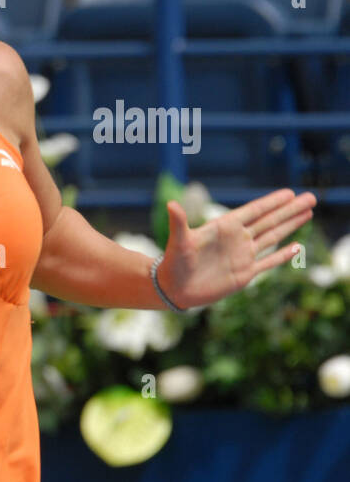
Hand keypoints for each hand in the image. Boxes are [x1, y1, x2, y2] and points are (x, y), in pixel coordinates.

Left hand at [159, 188, 316, 308]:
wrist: (174, 289)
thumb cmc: (173, 263)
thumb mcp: (178, 241)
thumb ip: (178, 222)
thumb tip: (170, 203)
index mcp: (224, 228)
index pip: (254, 211)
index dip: (272, 202)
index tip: (289, 192)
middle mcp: (237, 239)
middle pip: (269, 220)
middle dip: (290, 209)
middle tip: (311, 197)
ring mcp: (243, 256)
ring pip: (272, 237)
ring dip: (290, 225)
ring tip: (308, 213)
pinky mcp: (245, 273)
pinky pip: (268, 262)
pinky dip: (283, 255)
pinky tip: (297, 247)